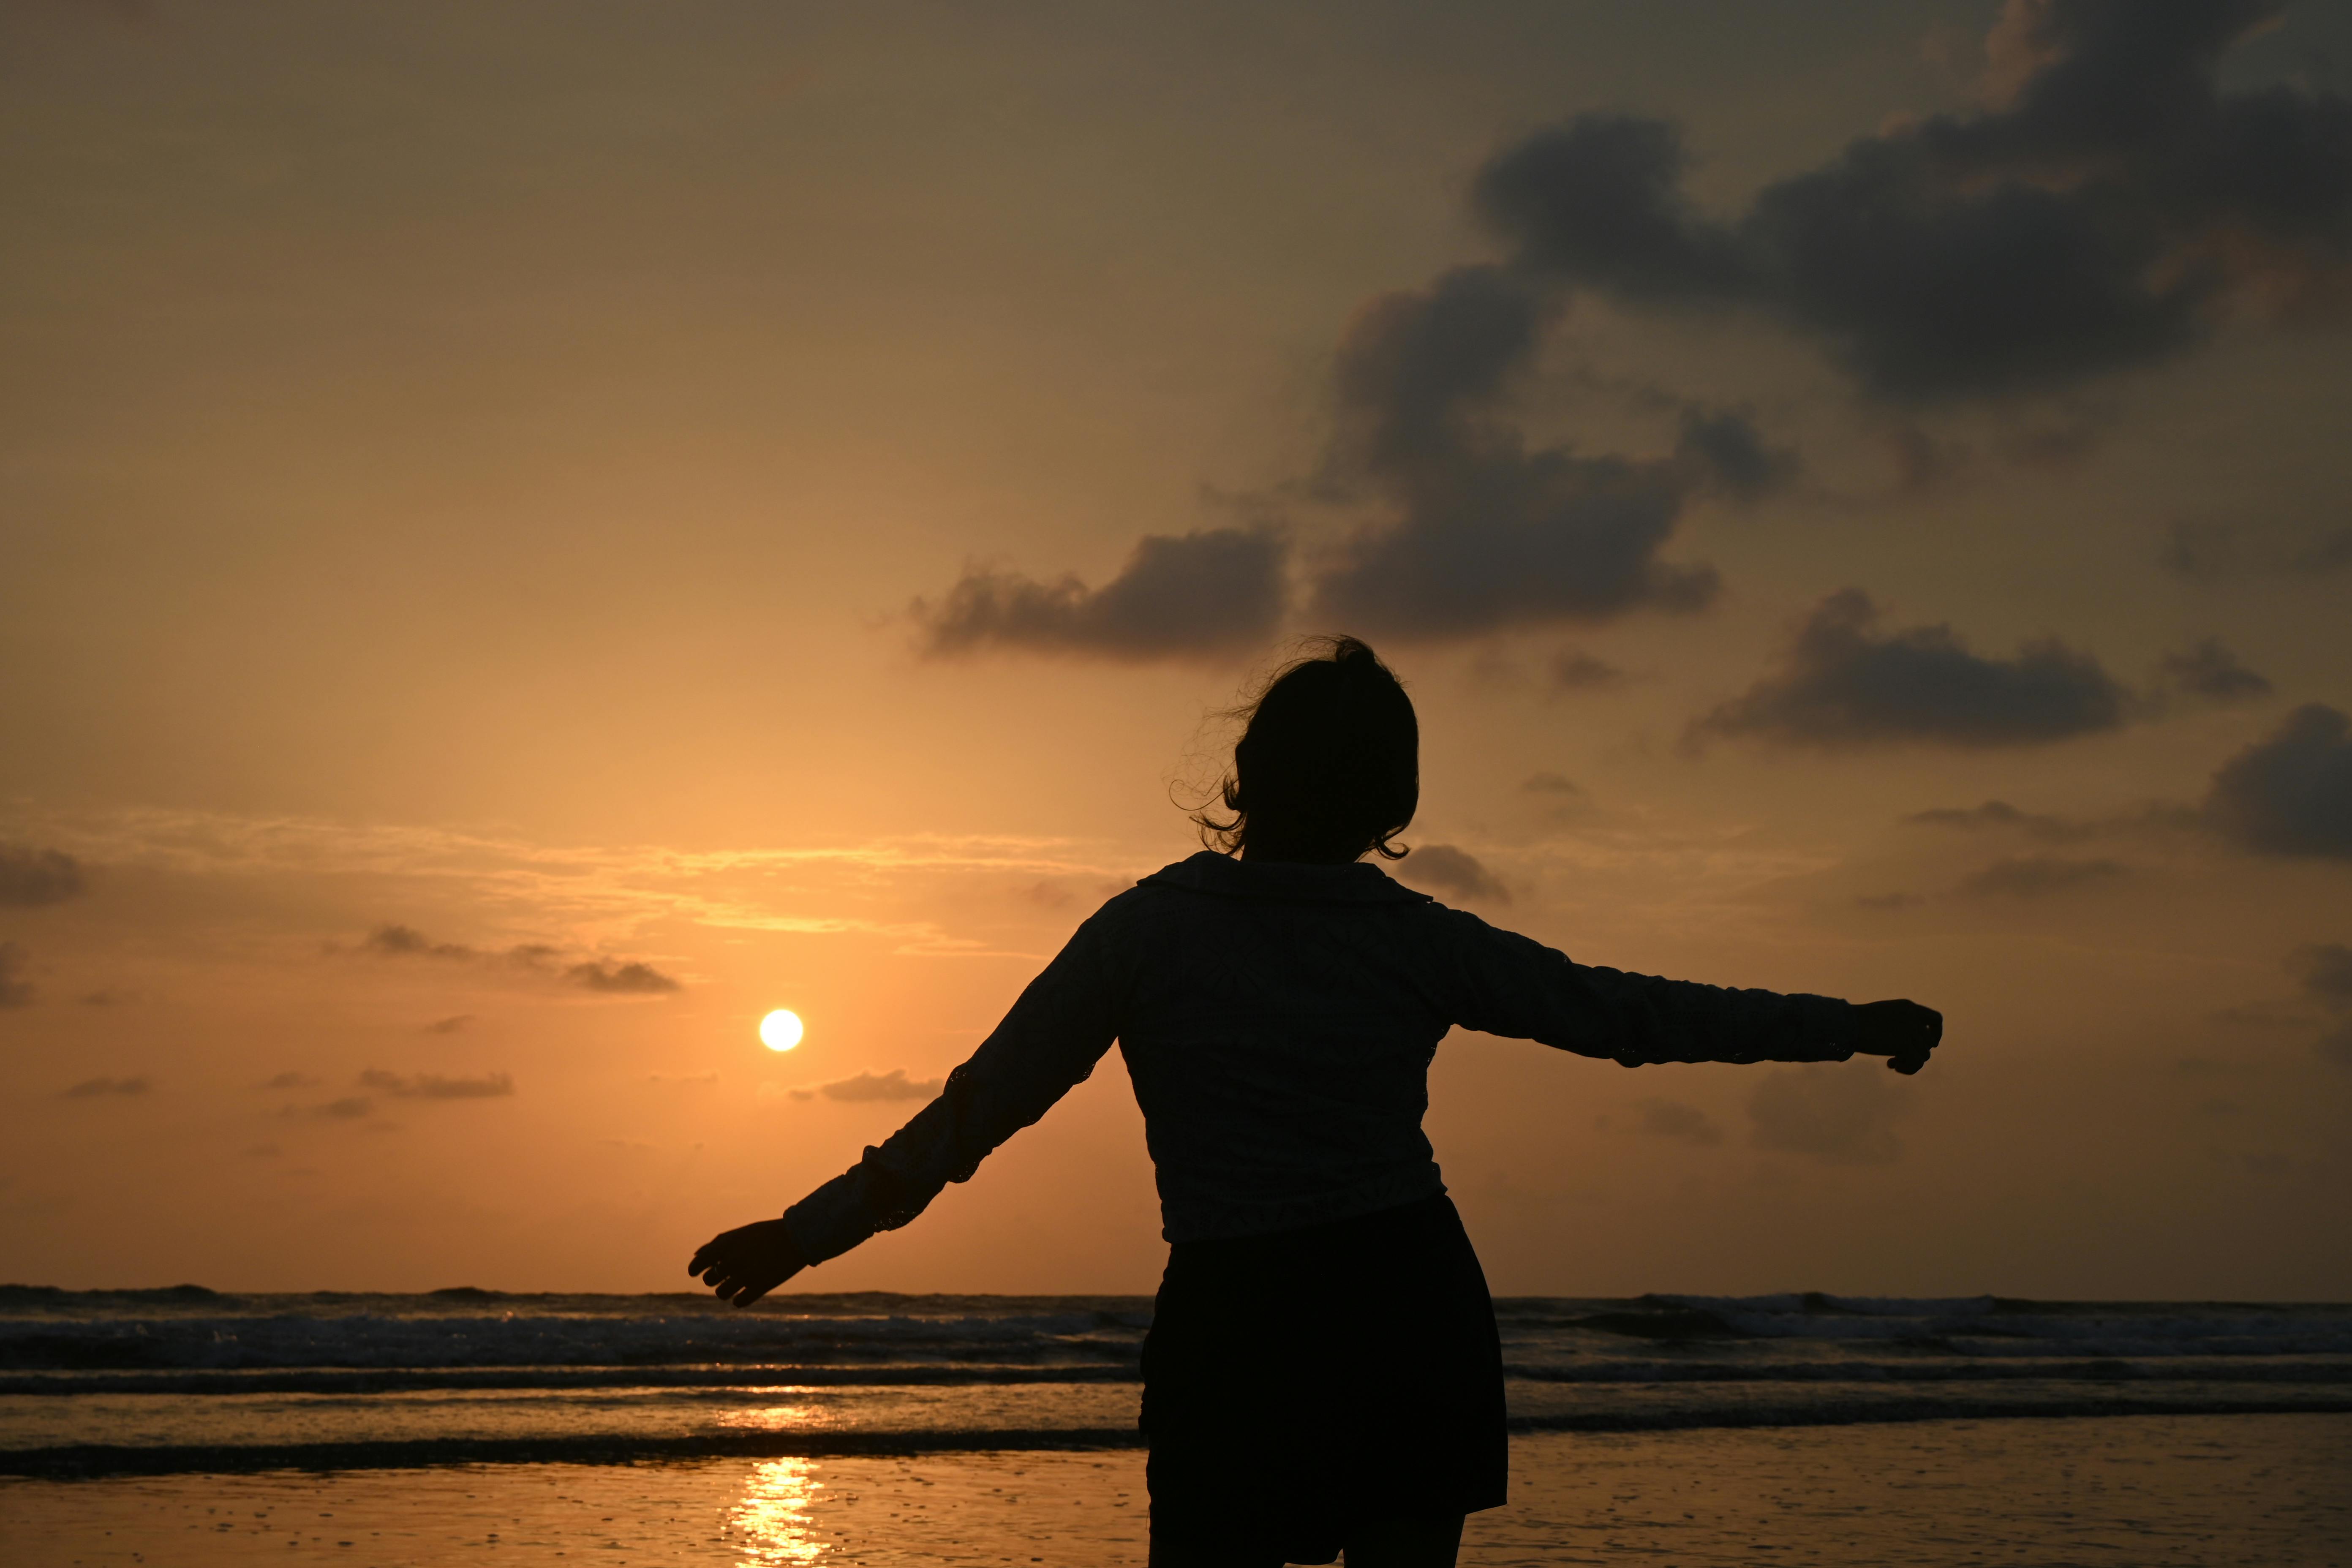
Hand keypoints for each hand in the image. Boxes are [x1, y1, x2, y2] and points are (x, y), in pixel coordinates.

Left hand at [688, 1218, 807, 1306]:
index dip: (694, 1270)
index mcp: (726, 1245)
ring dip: (725, 1290)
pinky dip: (739, 1300)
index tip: (698, 1272)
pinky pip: (739, 1302)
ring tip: (734, 1285)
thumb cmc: (766, 1233)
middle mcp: (733, 1260)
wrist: (797, 1236)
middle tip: (726, 1274)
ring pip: (721, 1294)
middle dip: (714, 1278)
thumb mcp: (740, 1234)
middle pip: (709, 1280)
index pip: (697, 1264)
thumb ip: (716, 1244)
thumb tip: (696, 1256)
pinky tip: (745, 1293)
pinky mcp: (760, 1287)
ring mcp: (747, 1275)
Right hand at [1849, 999, 1942, 1074]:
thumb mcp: (1884, 1016)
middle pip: (1929, 1042)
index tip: (1933, 1044)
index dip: (1936, 1033)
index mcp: (1908, 1007)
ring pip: (1924, 1055)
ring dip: (1909, 1062)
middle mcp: (1913, 1017)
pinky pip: (1917, 1063)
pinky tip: (1891, 1066)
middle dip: (1916, 1052)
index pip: (1936, 1019)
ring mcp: (1910, 1030)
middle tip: (1898, 1057)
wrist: (1847, 1024)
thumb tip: (1910, 1044)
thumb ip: (1900, 1023)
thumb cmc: (1858, 1022)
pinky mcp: (1904, 1043)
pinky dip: (1907, 1068)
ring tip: (1892, 1063)